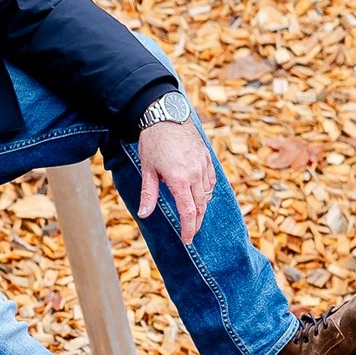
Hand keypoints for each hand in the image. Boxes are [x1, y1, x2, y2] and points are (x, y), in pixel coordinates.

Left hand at [134, 118, 215, 244]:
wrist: (166, 115)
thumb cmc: (153, 142)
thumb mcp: (147, 169)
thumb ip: (148, 194)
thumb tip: (144, 215)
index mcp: (179, 179)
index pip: (188, 211)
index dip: (188, 228)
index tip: (187, 239)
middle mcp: (195, 174)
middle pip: (200, 206)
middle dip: (196, 222)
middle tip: (191, 233)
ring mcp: (203, 165)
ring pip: (207, 194)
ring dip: (201, 208)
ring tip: (193, 216)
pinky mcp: (207, 158)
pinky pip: (211, 181)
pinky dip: (207, 191)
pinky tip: (200, 196)